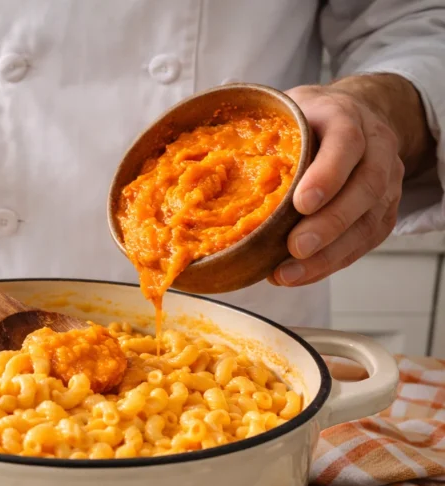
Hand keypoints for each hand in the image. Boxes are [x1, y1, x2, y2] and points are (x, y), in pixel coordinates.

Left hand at [271, 77, 419, 286]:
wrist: (356, 116)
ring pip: (368, 222)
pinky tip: (301, 274)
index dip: (327, 175)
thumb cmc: (309, 118)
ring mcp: (386, 182)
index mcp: (346, 117)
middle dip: (330, 223)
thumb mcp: (286, 108)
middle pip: (365, 188)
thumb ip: (260, 126)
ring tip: (290, 273)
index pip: (346, 143)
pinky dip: (332, 262)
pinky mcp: (382, 212)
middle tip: (296, 247)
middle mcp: (376, 149)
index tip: (301, 203)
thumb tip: (203, 156)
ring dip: (329, 254)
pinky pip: (364, 242)